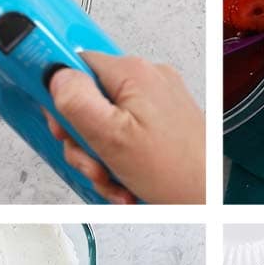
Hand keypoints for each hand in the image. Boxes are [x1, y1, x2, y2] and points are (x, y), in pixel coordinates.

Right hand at [45, 52, 204, 203]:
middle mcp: (148, 79)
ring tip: (112, 178)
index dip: (61, 96)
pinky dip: (118, 159)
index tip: (60, 122)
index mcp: (133, 73)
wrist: (209, 199)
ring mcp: (157, 101)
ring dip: (99, 156)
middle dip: (83, 138)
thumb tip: (54, 75)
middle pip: (89, 100)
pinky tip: (124, 179)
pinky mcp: (163, 121)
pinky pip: (125, 134)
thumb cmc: (175, 172)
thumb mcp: (110, 136)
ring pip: (105, 122)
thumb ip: (76, 100)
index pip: (75, 65)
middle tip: (92, 161)